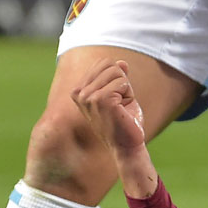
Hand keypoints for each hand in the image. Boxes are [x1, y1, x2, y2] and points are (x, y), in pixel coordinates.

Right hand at [71, 59, 156, 197]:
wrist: (127, 145)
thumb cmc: (124, 122)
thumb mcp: (120, 95)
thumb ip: (117, 77)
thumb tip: (121, 62)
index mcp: (78, 90)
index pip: (103, 63)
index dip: (117, 79)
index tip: (115, 99)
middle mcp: (79, 93)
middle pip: (109, 64)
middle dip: (122, 82)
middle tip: (120, 104)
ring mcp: (88, 96)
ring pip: (117, 72)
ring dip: (126, 90)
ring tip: (121, 108)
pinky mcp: (100, 100)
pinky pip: (123, 82)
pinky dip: (129, 94)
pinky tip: (123, 110)